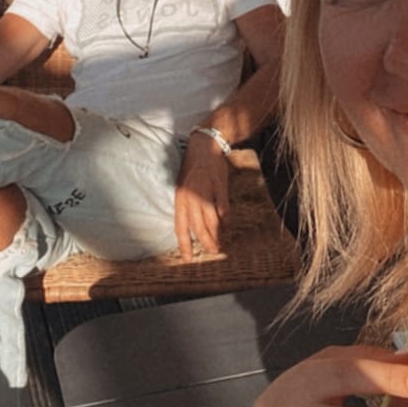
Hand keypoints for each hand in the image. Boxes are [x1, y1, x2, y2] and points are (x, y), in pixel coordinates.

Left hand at [173, 131, 229, 260]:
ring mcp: (205, 192)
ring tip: (220, 245)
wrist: (203, 146)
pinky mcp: (219, 187)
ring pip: (211, 222)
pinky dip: (226, 220)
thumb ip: (187, 206)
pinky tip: (227, 226)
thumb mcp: (183, 187)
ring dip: (216, 236)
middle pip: (198, 228)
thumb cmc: (192, 168)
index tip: (187, 260)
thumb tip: (192, 226)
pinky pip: (223, 209)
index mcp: (180, 199)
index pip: (180, 228)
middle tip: (212, 252)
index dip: (184, 245)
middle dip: (205, 244)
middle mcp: (191, 198)